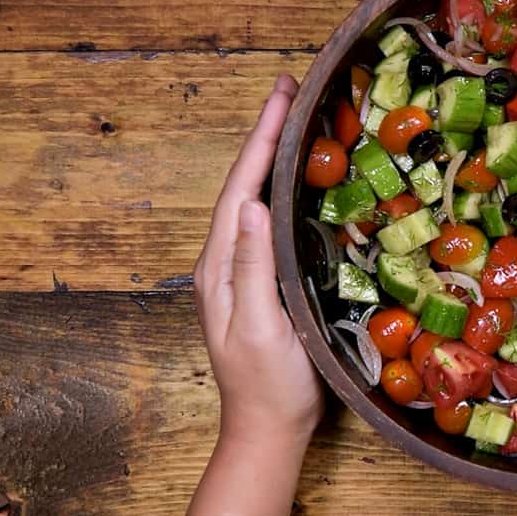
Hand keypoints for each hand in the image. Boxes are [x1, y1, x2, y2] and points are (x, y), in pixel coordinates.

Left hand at [193, 73, 322, 446]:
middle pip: (243, 183)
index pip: (240, 187)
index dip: (260, 138)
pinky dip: (279, 187)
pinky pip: (265, 219)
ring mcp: (239, 270)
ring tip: (294, 119)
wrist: (267, 426)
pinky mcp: (258, 280)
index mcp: (221, 265)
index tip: (281, 95)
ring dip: (270, 155)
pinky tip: (295, 179)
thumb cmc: (269, 382)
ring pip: (253, 197)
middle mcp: (224, 259)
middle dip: (264, 134)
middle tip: (290, 89)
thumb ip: (253, 267)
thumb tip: (251, 204)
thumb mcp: (261, 326)